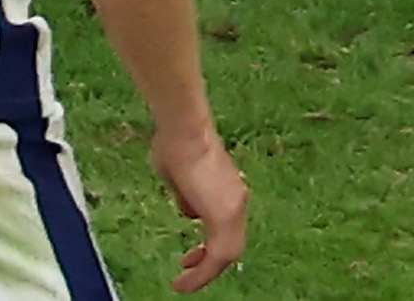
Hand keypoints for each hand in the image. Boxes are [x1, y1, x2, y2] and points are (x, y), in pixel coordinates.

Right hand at [151, 123, 247, 290]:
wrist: (183, 129)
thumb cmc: (176, 143)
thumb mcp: (181, 179)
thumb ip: (189, 198)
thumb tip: (190, 211)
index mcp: (230, 191)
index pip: (227, 229)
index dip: (212, 246)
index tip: (194, 255)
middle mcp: (237, 201)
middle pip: (230, 245)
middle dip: (210, 263)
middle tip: (190, 269)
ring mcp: (234, 208)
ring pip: (227, 253)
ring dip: (206, 271)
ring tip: (184, 284)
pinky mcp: (224, 216)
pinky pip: (217, 256)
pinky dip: (202, 273)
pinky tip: (184, 283)